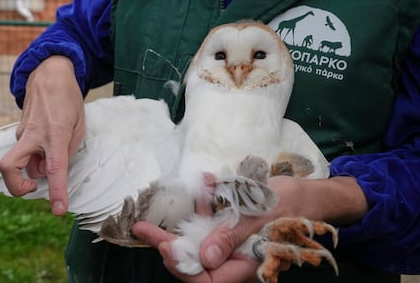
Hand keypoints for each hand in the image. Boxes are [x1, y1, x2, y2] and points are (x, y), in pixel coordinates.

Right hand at [0, 56, 84, 214]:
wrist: (49, 72)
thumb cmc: (68, 98)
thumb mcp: (79, 124)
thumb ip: (68, 150)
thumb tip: (51, 171)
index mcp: (55, 134)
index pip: (53, 169)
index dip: (56, 192)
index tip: (59, 210)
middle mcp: (34, 135)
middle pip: (9, 168)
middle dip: (16, 187)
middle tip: (32, 189)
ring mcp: (22, 132)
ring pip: (22, 162)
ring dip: (34, 166)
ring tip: (52, 150)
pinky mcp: (19, 131)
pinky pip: (24, 152)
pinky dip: (34, 156)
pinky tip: (46, 142)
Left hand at [133, 175, 367, 281]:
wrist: (312, 193)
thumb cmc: (291, 203)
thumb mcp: (260, 215)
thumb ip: (232, 236)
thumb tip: (204, 258)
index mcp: (245, 265)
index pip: (204, 279)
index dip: (180, 265)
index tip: (161, 244)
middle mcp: (236, 259)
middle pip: (195, 264)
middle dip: (170, 246)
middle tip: (144, 229)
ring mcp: (234, 245)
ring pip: (199, 243)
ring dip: (184, 224)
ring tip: (168, 207)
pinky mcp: (233, 229)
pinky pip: (211, 224)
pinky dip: (204, 206)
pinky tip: (204, 183)